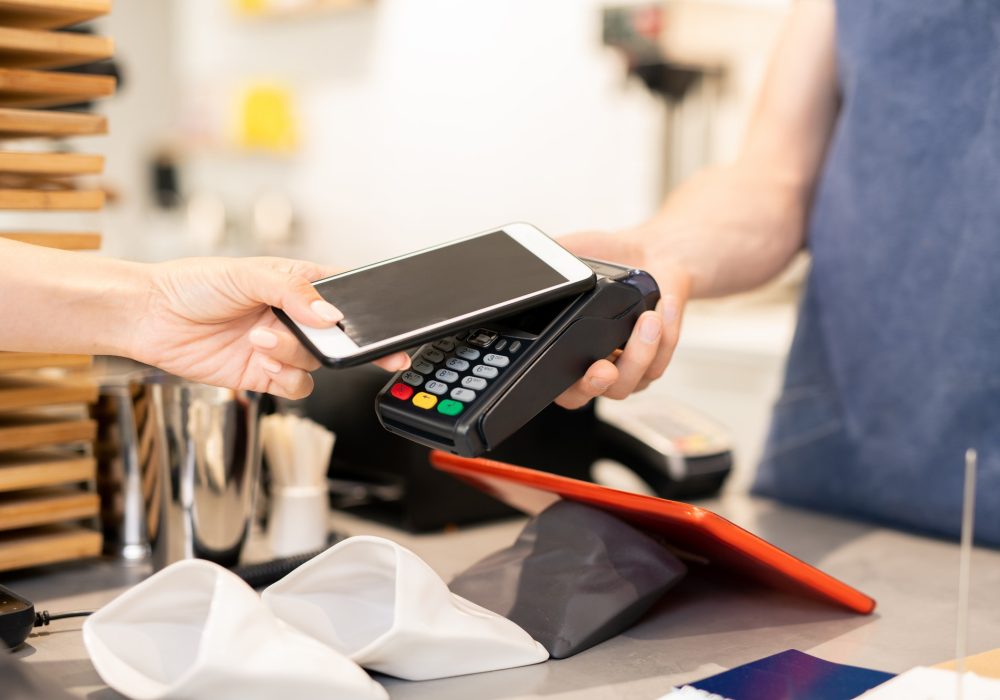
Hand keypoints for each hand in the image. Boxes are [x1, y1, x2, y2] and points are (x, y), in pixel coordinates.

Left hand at [130, 257, 410, 399]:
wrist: (148, 317)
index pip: (344, 297)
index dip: (367, 312)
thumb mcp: (246, 275)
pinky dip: (285, 377)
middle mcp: (293, 317)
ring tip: (260, 339)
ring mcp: (280, 347)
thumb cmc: (191, 284)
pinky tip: (261, 360)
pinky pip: (296, 386)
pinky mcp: (264, 374)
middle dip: (344, 345)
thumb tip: (331, 316)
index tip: (387, 328)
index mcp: (296, 284)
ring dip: (293, 354)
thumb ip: (293, 293)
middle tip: (349, 349)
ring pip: (316, 362)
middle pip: (339, 337)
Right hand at [554, 231, 690, 408]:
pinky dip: (666, 336)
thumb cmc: (606, 256)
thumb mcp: (569, 252)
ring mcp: (625, 367)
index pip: (555, 384)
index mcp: (565, 348)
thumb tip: (517, 264)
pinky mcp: (656, 359)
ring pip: (630, 382)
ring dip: (640, 353)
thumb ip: (543, 263)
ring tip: (648, 320)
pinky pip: (660, 362)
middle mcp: (592, 364)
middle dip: (596, 384)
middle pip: (588, 394)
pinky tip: (663, 308)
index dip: (557, 388)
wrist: (649, 251)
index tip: (565, 374)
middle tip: (603, 368)